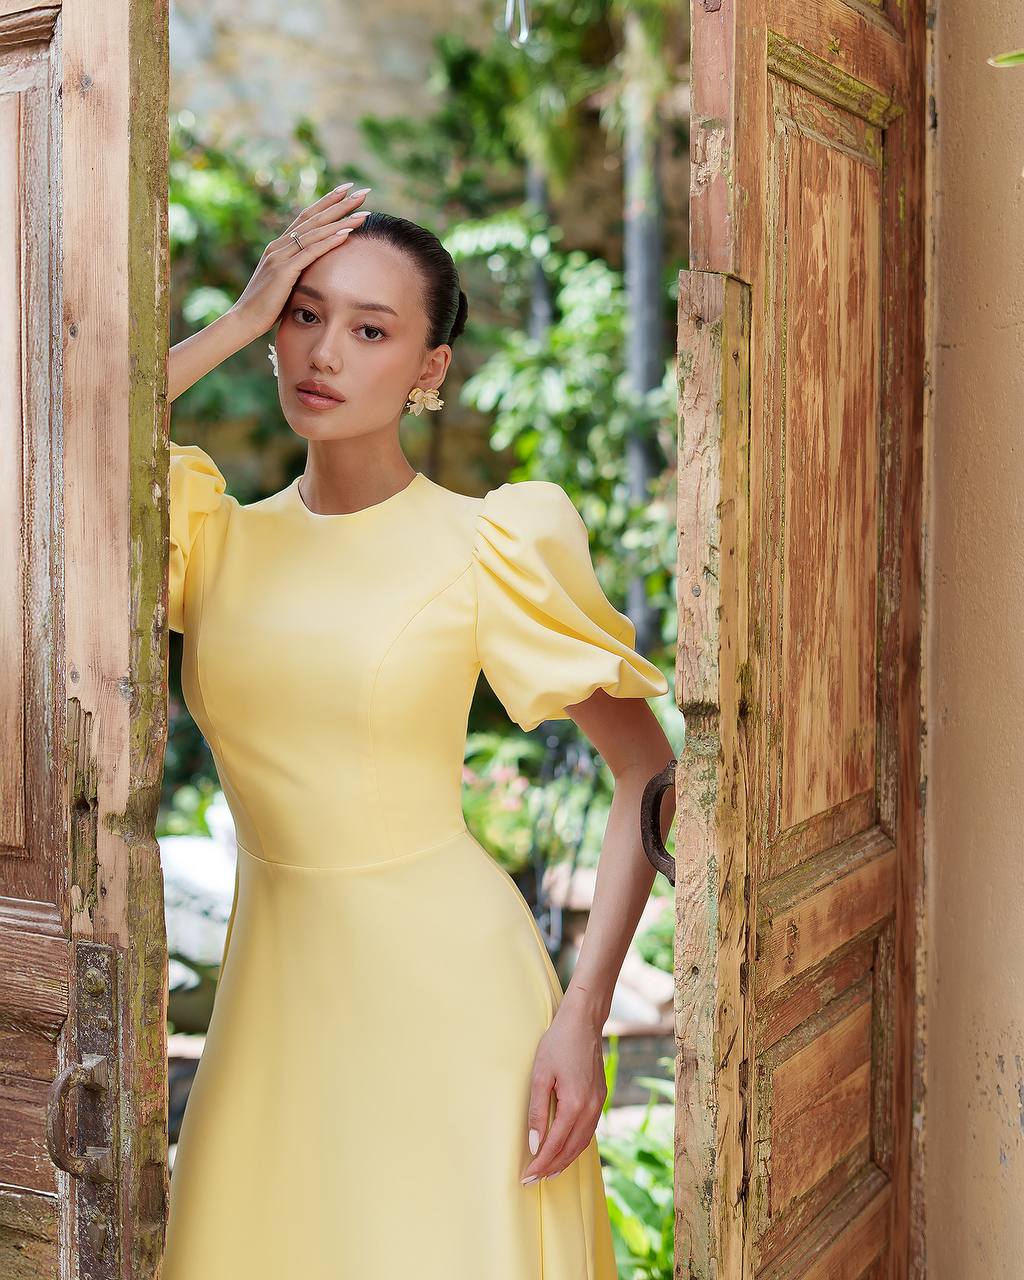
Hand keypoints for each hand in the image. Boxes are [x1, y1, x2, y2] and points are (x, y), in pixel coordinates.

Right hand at [227, 184, 371, 339]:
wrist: (244, 319)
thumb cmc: (266, 307)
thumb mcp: (285, 283)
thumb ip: (298, 271)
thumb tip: (315, 270)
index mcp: (280, 246)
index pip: (307, 218)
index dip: (327, 202)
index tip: (347, 191)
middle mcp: (279, 245)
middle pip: (314, 218)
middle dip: (339, 203)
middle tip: (362, 191)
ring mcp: (280, 256)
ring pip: (315, 232)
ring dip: (340, 220)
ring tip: (362, 211)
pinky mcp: (284, 271)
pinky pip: (310, 252)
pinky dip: (329, 241)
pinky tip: (346, 232)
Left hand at [520, 997, 607, 1183]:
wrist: (584, 1021)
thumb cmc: (558, 1043)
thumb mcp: (540, 1075)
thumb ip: (537, 1112)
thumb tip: (534, 1144)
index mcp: (575, 1105)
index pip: (555, 1145)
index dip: (540, 1164)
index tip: (525, 1177)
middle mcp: (591, 1109)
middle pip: (571, 1150)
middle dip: (551, 1168)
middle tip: (532, 1181)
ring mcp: (598, 1103)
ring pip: (582, 1143)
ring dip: (565, 1160)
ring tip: (548, 1172)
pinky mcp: (600, 1097)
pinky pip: (589, 1131)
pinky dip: (576, 1145)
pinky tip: (565, 1148)